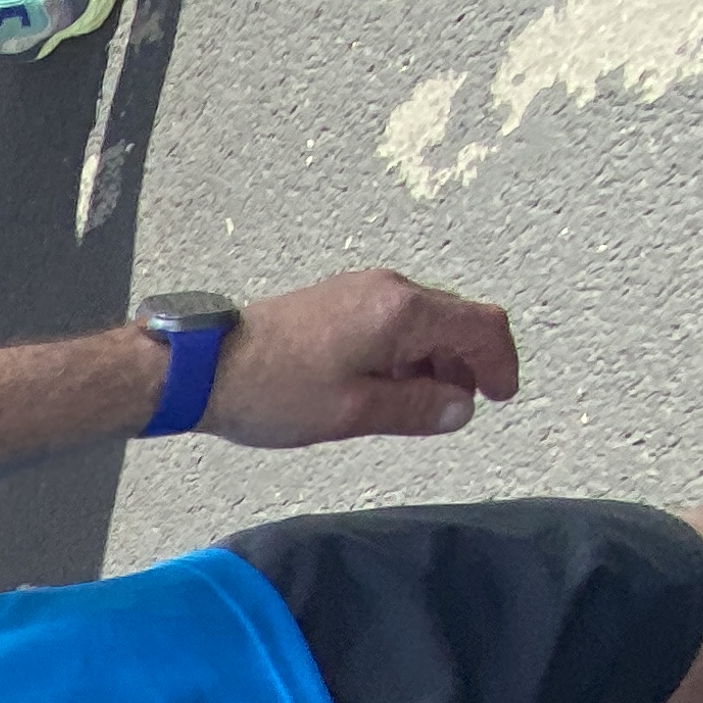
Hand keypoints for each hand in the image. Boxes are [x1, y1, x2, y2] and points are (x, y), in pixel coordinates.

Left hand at [202, 270, 518, 447]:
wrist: (203, 368)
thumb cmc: (273, 391)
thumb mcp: (354, 411)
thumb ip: (417, 408)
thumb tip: (461, 409)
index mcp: (401, 310)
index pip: (480, 325)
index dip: (500, 363)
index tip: (500, 398)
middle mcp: (387, 288)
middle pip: (455, 320)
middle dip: (465, 366)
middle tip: (450, 413)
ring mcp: (360, 290)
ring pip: (423, 323)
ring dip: (432, 364)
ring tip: (410, 409)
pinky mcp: (337, 301)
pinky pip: (391, 323)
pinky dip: (403, 354)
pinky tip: (380, 389)